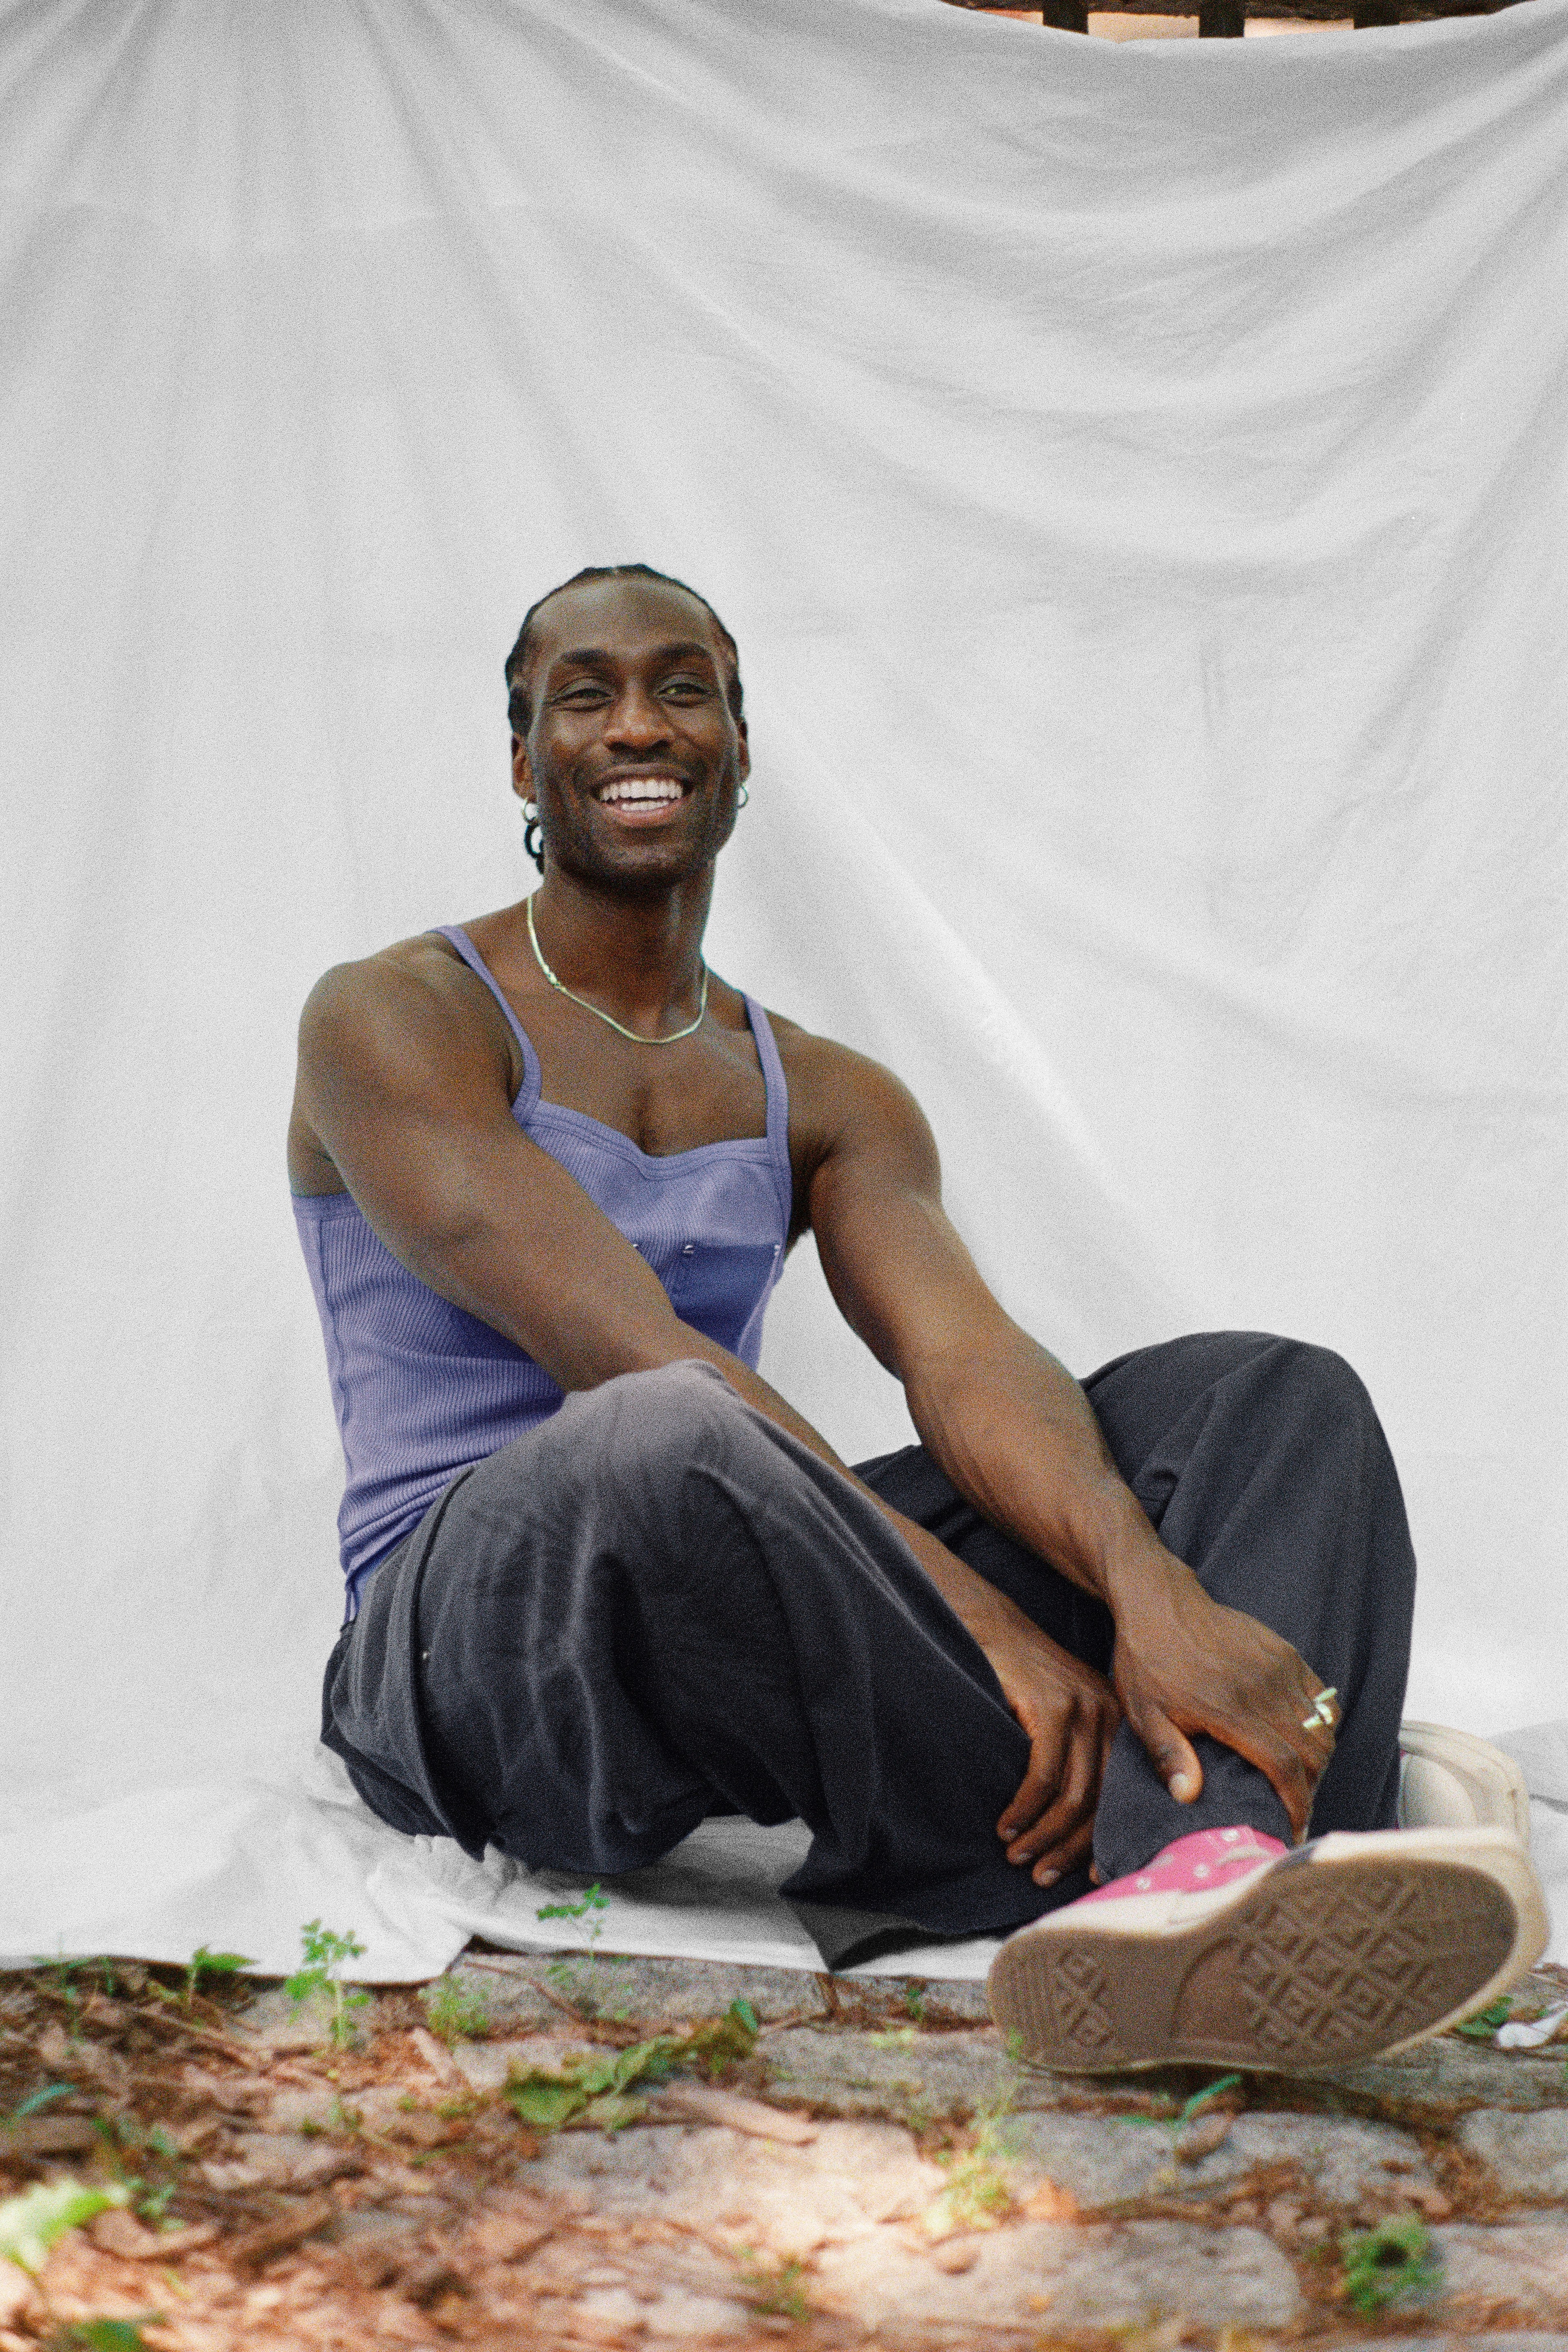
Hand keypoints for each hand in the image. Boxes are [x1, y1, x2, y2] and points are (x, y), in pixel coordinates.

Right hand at [978, 1621, 1121, 1884]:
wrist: (993, 1630)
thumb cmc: (1023, 1684)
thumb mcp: (1064, 1721)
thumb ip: (1078, 1761)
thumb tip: (1075, 1832)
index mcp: (1119, 1725)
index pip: (1121, 1797)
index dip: (1104, 1841)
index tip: (1088, 1877)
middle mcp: (1110, 1717)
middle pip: (1100, 1802)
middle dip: (1070, 1848)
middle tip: (1041, 1876)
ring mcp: (1083, 1710)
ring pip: (1073, 1794)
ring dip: (1043, 1834)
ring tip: (1017, 1856)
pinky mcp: (1052, 1706)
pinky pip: (1044, 1773)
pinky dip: (1025, 1808)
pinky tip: (1007, 1825)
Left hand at [1110, 1556, 1336, 1840]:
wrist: (1158, 1600)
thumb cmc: (1146, 1660)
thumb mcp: (1144, 1712)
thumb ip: (1168, 1755)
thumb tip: (1188, 1797)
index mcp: (1231, 1709)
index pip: (1285, 1766)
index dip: (1297, 1803)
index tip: (1294, 1829)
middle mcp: (1263, 1688)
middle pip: (1313, 1750)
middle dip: (1310, 1786)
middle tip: (1294, 1806)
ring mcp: (1278, 1666)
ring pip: (1322, 1724)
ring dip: (1317, 1756)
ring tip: (1298, 1777)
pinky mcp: (1283, 1651)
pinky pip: (1320, 1695)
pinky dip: (1321, 1721)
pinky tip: (1301, 1737)